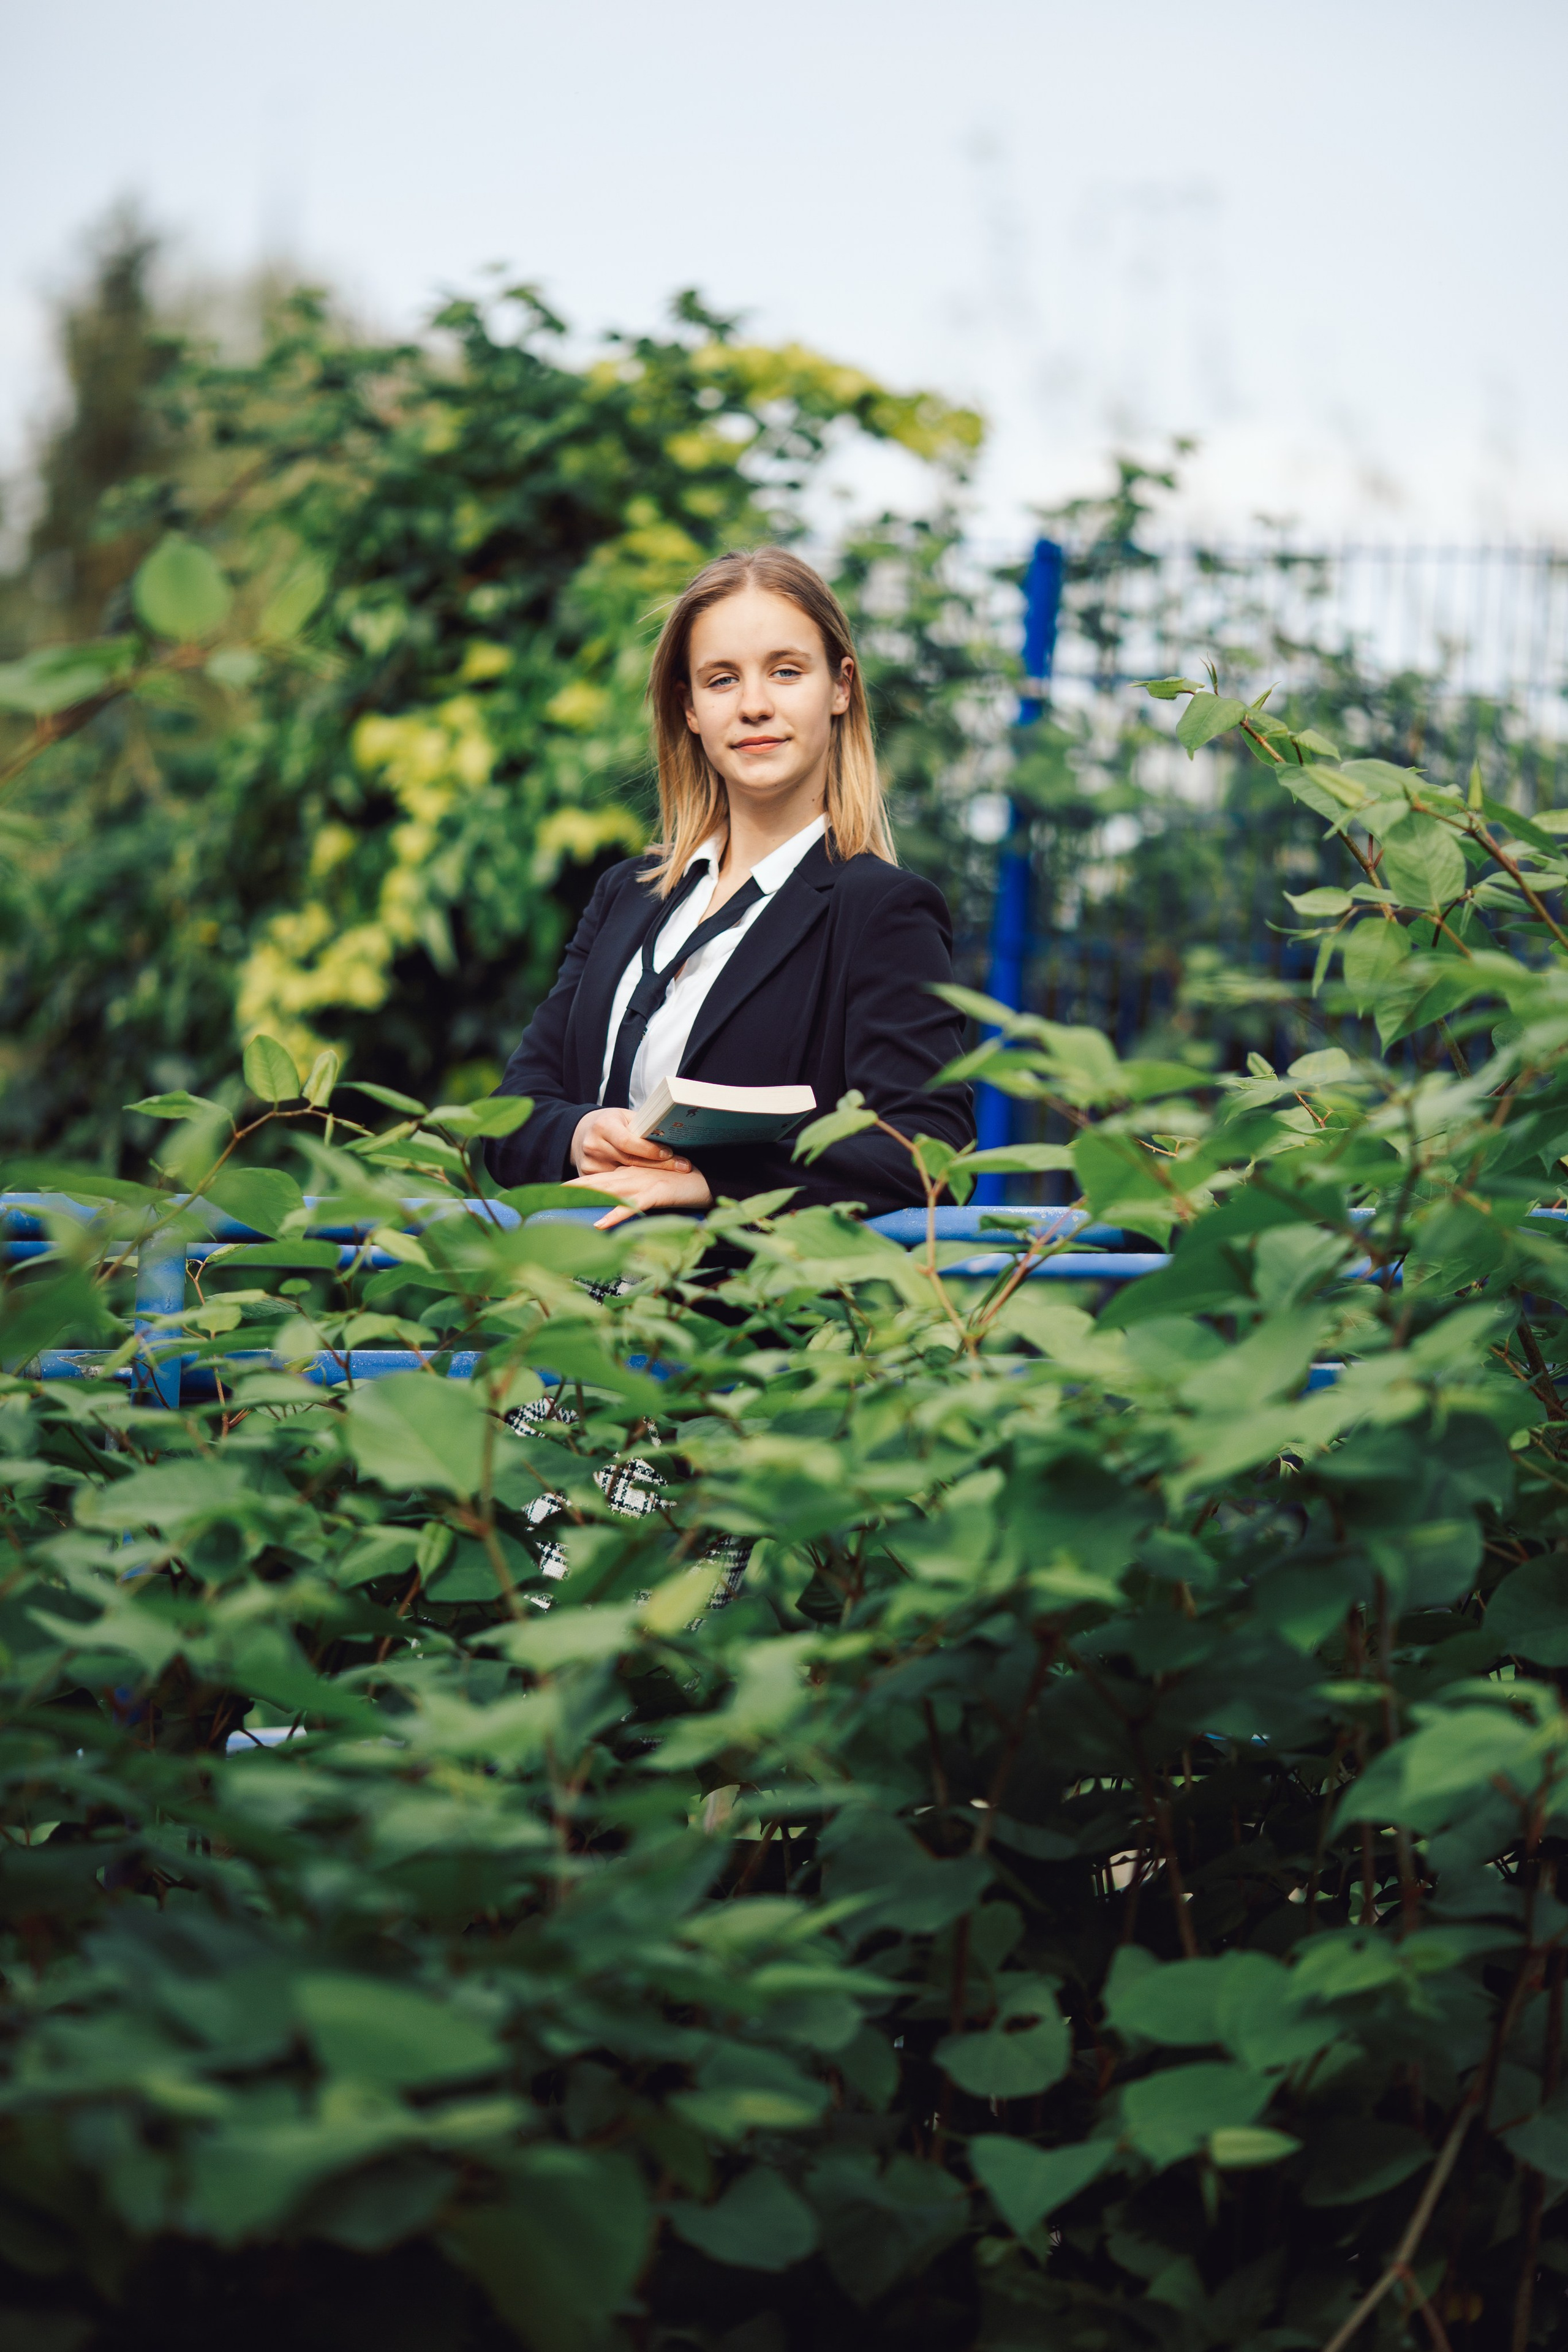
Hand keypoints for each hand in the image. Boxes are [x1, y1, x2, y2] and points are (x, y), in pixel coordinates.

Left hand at [567, 1162, 712, 1229]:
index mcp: (630, 1173)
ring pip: (608, 1191)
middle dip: (573, 1188)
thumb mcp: (652, 1188)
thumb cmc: (680, 1185)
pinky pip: (630, 1206)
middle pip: (596, 1181)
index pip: (598, 1178)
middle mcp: (631, 1176)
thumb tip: (617, 1205)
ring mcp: (642, 1184)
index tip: (557, 1190)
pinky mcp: (654, 1194)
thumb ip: (634, 1192)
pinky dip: (614, 1215)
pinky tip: (600, 1223)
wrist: (705, 1179)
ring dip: (586, 1197)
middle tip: (550, 1194)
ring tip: (565, 1203)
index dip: (577, 1183)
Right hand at [571, 1106, 690, 1176]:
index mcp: (604, 1126)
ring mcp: (589, 1163)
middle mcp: (593, 1145)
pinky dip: (634, 1185)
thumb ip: (643, 1126)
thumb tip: (673, 1132)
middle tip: (684, 1167)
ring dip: (649, 1178)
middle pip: (629, 1161)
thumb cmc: (612, 1124)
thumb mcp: (625, 1117)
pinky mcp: (588, 1176)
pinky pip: (615, 1184)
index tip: (669, 1153)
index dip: (649, 1149)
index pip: (628, 1142)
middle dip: (659, 1165)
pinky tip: (652, 1187)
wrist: (583, 1133)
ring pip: (624, 1176)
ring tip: (674, 1178)